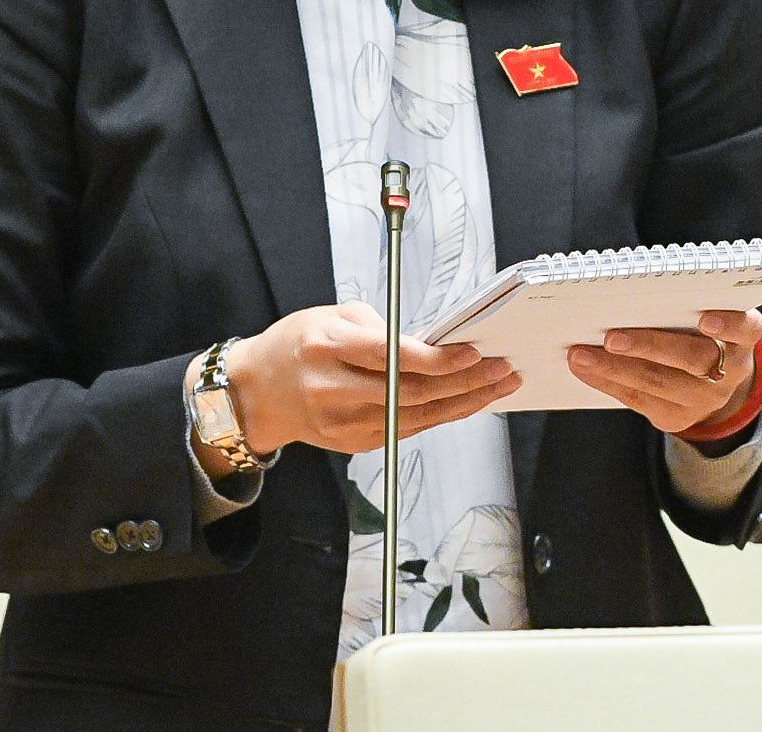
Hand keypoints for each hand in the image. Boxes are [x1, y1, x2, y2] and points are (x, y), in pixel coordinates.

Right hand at [198, 302, 518, 467]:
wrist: (259, 392)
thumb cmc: (298, 344)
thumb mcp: (331, 316)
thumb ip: (379, 328)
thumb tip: (431, 343)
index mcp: (325, 348)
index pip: (390, 357)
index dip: (435, 358)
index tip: (471, 351)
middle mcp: (332, 390)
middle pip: (411, 393)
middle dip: (464, 382)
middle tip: (501, 367)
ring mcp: (343, 424)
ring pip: (417, 417)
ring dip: (464, 402)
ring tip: (498, 385)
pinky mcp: (354, 444)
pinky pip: (408, 429)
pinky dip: (442, 415)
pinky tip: (467, 401)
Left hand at [566, 309, 761, 437]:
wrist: (714, 381)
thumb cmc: (699, 331)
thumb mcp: (707, 314)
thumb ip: (681, 304)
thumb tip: (622, 290)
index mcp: (742, 336)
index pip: (745, 328)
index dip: (729, 324)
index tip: (706, 319)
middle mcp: (731, 370)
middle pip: (693, 359)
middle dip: (648, 346)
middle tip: (611, 337)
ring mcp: (707, 399)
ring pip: (659, 384)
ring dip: (614, 368)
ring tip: (581, 355)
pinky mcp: (680, 419)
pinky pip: (641, 401)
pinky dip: (609, 383)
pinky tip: (585, 369)